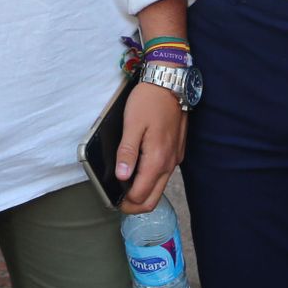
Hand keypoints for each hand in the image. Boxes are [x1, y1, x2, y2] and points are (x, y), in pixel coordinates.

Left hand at [116, 81, 185, 213]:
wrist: (170, 82)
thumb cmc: (149, 101)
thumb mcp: (132, 124)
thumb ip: (127, 152)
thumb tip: (121, 177)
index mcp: (156, 160)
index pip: (140, 197)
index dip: (124, 203)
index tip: (111, 199)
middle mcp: (169, 163)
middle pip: (152, 200)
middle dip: (133, 205)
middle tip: (117, 199)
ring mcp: (174, 158)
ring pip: (159, 188)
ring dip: (142, 192)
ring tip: (124, 183)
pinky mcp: (177, 152)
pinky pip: (164, 174)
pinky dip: (151, 179)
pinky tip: (138, 168)